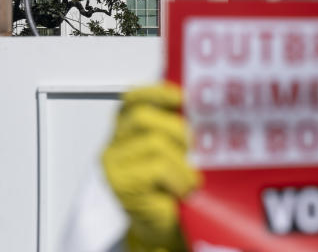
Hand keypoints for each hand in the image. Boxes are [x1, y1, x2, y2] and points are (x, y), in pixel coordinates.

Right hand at [102, 83, 200, 251]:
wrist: (163, 224)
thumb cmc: (171, 184)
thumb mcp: (175, 148)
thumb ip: (178, 124)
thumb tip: (202, 104)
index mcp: (126, 130)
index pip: (132, 99)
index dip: (156, 92)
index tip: (181, 96)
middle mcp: (115, 144)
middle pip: (142, 117)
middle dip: (177, 127)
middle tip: (196, 143)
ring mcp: (114, 164)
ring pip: (153, 141)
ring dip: (182, 159)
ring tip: (192, 175)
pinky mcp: (121, 183)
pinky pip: (157, 166)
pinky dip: (178, 176)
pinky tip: (184, 188)